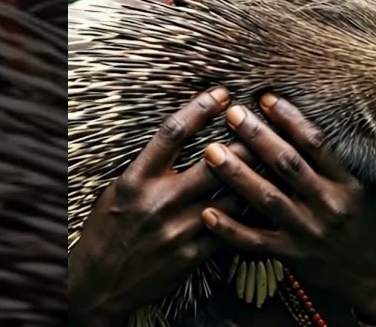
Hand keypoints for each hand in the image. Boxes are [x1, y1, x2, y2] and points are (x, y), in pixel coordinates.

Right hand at [70, 86, 252, 324]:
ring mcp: (178, 230)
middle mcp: (159, 201)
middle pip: (214, 163)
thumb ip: (148, 165)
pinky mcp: (192, 255)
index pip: (173, 133)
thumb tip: (179, 134)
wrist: (99, 283)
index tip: (222, 93)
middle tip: (264, 123)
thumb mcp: (118, 190)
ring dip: (255, 176)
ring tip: (276, 159)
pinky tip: (264, 201)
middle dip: (244, 141)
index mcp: (137, 179)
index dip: (200, 108)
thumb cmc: (109, 230)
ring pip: (231, 196)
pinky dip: (248, 214)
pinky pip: (230, 231)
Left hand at [199, 94, 375, 322]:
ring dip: (237, 174)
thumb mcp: (365, 186)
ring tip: (211, 152)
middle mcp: (328, 204)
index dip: (290, 119)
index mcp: (347, 182)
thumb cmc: (368, 222)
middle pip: (288, 165)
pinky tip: (208, 213)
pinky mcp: (293, 256)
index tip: (266, 98)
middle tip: (232, 114)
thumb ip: (340, 159)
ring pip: (268, 199)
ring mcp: (309, 232)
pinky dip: (231, 229)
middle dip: (258, 137)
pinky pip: (256, 242)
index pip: (316, 144)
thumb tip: (305, 122)